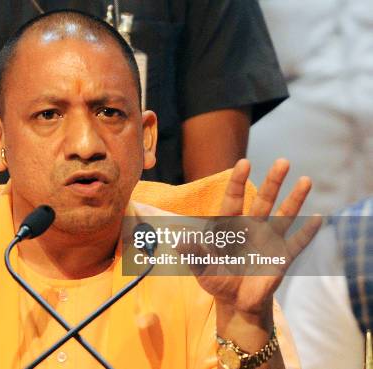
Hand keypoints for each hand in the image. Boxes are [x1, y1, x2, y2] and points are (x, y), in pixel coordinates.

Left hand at [190, 159, 321, 313]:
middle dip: (273, 181)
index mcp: (230, 226)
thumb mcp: (202, 269)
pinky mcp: (282, 257)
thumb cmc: (216, 280)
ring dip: (295, 199)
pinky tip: (319, 218)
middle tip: (283, 161)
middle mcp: (251, 227)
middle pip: (264, 200)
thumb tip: (180, 242)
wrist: (236, 302)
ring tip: (306, 180)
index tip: (244, 162)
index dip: (238, 181)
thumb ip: (194, 255)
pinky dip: (307, 232)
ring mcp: (269, 240)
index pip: (234, 199)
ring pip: (284, 215)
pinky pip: (297, 243)